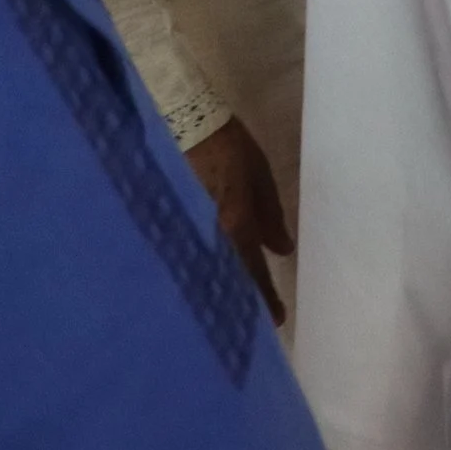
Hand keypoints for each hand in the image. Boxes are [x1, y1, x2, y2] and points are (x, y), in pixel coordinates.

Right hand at [182, 116, 290, 320]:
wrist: (182, 124)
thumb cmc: (229, 148)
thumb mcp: (260, 177)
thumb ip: (271, 216)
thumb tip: (284, 250)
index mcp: (234, 222)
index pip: (252, 269)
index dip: (263, 295)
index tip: (275, 321)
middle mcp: (207, 234)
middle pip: (224, 278)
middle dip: (237, 302)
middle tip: (249, 325)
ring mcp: (184, 232)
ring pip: (203, 272)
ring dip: (216, 291)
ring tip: (227, 312)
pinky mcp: (166, 227)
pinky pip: (185, 257)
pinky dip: (197, 272)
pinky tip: (201, 285)